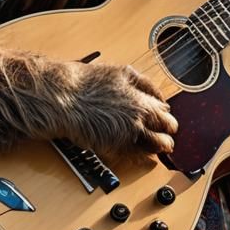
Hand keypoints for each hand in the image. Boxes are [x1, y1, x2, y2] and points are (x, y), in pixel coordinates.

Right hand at [60, 60, 178, 156]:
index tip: (163, 116)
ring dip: (161, 144)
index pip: (165, 110)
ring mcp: (128, 135)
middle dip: (167, 130)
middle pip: (167, 127)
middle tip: (166, 131)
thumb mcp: (121, 73)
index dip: (165, 114)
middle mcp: (139, 118)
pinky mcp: (116, 148)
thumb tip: (160, 96)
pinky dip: (143, 154)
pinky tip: (141, 151)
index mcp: (142, 99)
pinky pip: (138, 155)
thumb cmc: (86, 83)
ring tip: (160, 145)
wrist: (62, 100)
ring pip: (157, 145)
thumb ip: (144, 84)